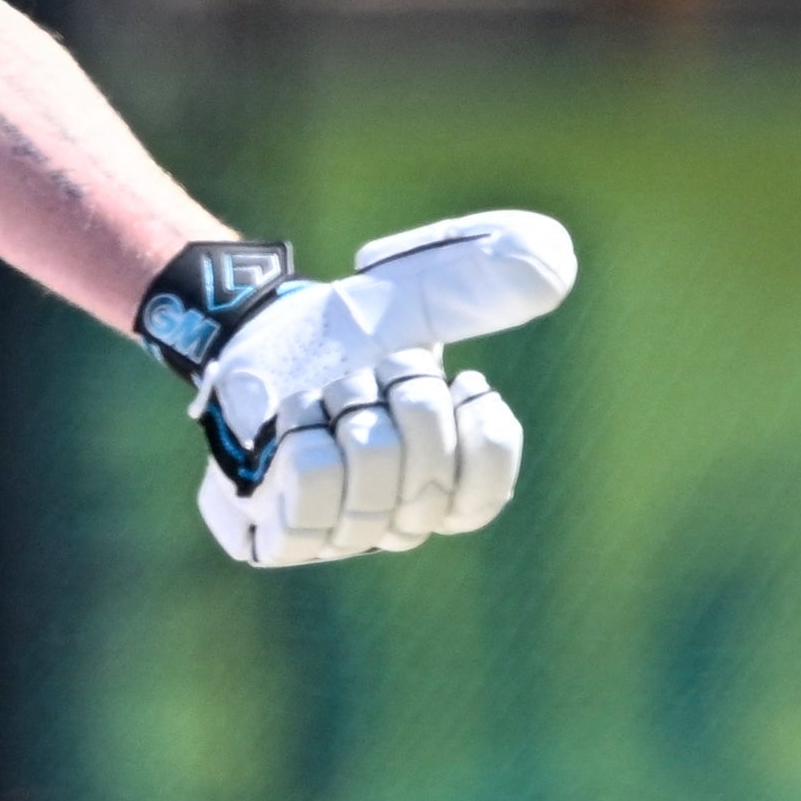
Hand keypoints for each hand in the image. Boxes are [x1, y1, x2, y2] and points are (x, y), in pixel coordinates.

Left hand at [175, 211, 575, 567]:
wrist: (243, 343)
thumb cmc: (336, 335)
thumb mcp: (412, 298)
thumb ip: (479, 286)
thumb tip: (557, 260)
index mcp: (440, 488)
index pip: (483, 495)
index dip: (480, 433)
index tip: (463, 379)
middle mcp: (394, 524)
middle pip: (429, 471)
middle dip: (402, 393)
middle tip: (374, 372)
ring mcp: (337, 540)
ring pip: (372, 469)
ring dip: (346, 404)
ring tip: (326, 395)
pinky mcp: (279, 540)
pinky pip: (315, 482)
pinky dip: (303, 431)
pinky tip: (290, 424)